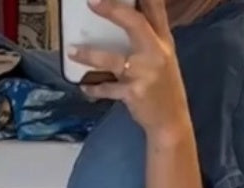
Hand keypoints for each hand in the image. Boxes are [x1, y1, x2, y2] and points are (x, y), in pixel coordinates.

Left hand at [68, 0, 188, 142]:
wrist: (171, 121)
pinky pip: (107, 88)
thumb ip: (149, 39)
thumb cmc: (164, 88)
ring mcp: (144, 73)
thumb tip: (126, 20)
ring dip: (90, 55)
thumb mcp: (163, 58)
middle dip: (113, 11)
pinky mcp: (133, 93)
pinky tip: (84, 86)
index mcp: (164, 41)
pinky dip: (94, 88)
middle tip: (92, 3)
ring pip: (112, 59)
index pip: (155, 9)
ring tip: (72, 51)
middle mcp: (156, 53)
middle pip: (135, 23)